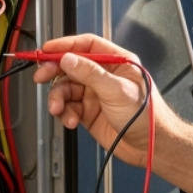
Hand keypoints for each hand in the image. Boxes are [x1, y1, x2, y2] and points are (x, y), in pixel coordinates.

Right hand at [33, 33, 192, 191]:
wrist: (151, 147)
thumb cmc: (147, 116)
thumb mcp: (117, 90)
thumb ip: (90, 73)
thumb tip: (69, 58)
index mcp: (117, 62)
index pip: (87, 45)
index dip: (66, 45)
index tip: (47, 50)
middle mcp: (105, 76)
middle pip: (71, 66)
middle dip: (55, 72)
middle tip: (41, 77)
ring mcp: (96, 94)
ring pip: (67, 89)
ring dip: (59, 99)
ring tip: (58, 109)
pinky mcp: (89, 112)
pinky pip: (69, 108)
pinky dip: (66, 114)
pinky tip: (72, 121)